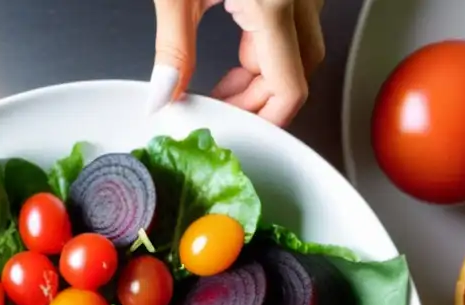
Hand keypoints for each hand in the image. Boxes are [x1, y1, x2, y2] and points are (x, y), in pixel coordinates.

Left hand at [150, 0, 325, 125]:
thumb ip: (173, 48)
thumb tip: (165, 95)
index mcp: (274, 2)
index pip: (289, 89)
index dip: (264, 121)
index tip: (237, 132)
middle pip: (297, 76)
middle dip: (259, 103)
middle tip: (222, 113)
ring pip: (299, 55)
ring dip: (265, 79)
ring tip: (225, 88)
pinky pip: (295, 30)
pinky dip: (270, 52)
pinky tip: (241, 57)